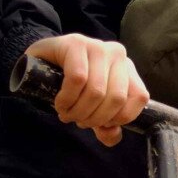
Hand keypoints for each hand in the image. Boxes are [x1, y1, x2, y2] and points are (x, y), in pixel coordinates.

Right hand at [25, 35, 148, 145]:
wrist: (38, 64)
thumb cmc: (69, 87)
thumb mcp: (92, 109)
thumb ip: (106, 127)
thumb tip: (112, 134)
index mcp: (127, 69)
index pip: (139, 97)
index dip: (119, 118)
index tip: (100, 124)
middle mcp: (117, 54)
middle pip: (116, 98)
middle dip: (94, 119)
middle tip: (78, 121)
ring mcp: (97, 46)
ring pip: (96, 91)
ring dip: (78, 111)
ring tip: (66, 114)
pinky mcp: (76, 43)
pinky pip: (77, 78)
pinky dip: (67, 98)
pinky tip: (60, 103)